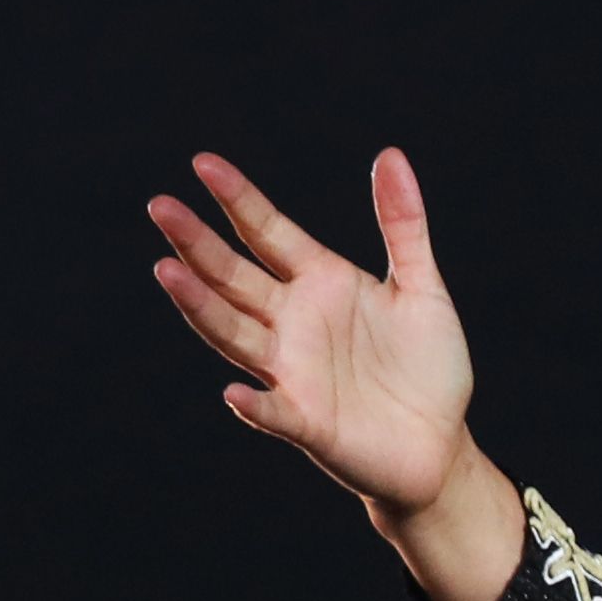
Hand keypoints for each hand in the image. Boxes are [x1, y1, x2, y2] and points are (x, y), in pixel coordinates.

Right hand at [147, 146, 519, 600]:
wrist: (441, 445)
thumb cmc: (427, 366)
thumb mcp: (421, 287)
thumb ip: (403, 224)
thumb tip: (391, 154)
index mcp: (318, 282)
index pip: (266, 232)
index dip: (237, 199)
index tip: (202, 163)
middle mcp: (293, 322)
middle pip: (233, 276)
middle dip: (197, 244)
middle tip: (160, 207)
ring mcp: (294, 372)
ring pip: (234, 333)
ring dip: (200, 306)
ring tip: (167, 272)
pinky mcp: (309, 423)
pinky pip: (275, 412)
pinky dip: (256, 404)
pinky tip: (235, 393)